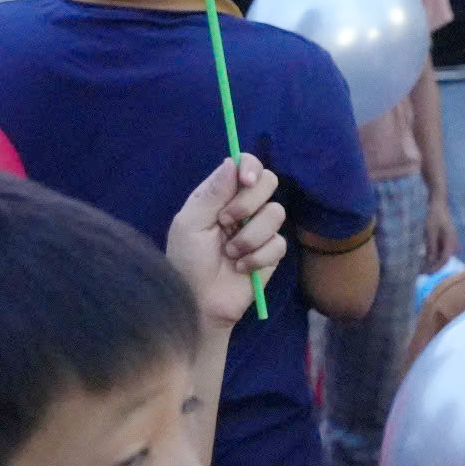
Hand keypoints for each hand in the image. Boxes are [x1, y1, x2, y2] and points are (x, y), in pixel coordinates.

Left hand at [166, 155, 287, 324]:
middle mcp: (243, 208)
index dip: (250, 167)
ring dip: (250, 236)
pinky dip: (257, 257)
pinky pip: (278, 243)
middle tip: (226, 220)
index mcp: (220, 195)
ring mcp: (260, 230)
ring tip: (230, 254)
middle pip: (269, 181)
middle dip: (249, 201)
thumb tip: (233, 161)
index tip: (244, 181)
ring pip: (276, 213)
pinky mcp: (272, 253)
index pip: (245, 166)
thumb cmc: (186, 262)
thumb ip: (212, 193)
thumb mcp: (190, 224)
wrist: (199, 304)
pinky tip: (241, 268)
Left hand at [423, 196, 456, 269]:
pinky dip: (432, 254)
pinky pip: (440, 249)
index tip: (424, 273)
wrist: (438, 202)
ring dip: (432, 261)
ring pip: (441, 255)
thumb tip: (430, 262)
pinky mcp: (445, 238)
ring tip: (420, 265)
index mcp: (451, 241)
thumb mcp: (430, 232)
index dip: (435, 268)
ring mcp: (449, 240)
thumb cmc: (434, 215)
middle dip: (433, 266)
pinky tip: (423, 256)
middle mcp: (452, 243)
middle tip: (420, 271)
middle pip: (444, 259)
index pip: (444, 260)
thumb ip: (431, 247)